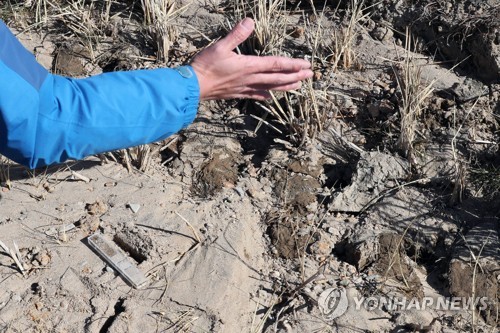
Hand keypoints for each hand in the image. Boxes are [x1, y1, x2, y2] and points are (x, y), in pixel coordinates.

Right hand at [190, 18, 312, 100]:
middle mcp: (251, 78)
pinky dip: (265, 96)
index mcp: (249, 66)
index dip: (292, 64)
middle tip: (310, 75)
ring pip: (270, 88)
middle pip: (278, 78)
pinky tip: (271, 98)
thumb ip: (236, 34)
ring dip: (286, 86)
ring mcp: (245, 87)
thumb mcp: (220, 46)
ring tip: (298, 86)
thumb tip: (250, 21)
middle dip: (295, 76)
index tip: (306, 64)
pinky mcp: (238, 93)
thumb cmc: (206, 66)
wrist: (194, 86)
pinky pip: (256, 95)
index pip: (276, 64)